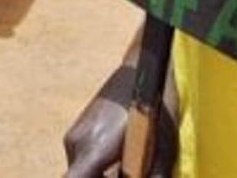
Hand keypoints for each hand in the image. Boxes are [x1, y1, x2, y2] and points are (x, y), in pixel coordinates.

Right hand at [63, 66, 177, 177]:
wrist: (141, 68)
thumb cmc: (155, 108)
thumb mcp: (162, 149)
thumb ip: (151, 176)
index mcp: (95, 148)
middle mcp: (77, 143)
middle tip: (131, 171)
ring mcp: (74, 136)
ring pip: (82, 173)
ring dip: (103, 175)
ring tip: (129, 163)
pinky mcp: (77, 131)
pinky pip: (84, 162)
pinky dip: (99, 166)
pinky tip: (121, 155)